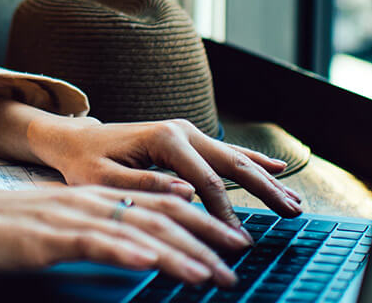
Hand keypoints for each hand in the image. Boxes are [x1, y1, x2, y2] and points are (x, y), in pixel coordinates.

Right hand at [0, 185, 250, 285]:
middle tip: (241, 256)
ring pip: (137, 229)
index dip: (201, 222)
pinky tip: (151, 262)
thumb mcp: (58, 230)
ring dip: (179, 252)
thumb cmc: (2, 232)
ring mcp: (70, 217)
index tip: (233, 242)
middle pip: (160, 214)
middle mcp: (90, 201)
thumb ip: (96, 234)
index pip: (159, 206)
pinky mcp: (49, 236)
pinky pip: (95, 241)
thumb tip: (134, 250)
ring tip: (211, 272)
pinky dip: (127, 251)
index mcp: (94, 198)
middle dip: (205, 236)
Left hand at [30, 117, 303, 231]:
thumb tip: (187, 192)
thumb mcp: (102, 178)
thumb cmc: (85, 163)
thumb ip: (144, 183)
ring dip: (266, 178)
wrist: (77, 140)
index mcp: (164, 139)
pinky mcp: (187, 138)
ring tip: (294, 200)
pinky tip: (276, 168)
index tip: (240, 240)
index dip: (225, 213)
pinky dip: (253, 161)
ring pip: (235, 157)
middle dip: (264, 189)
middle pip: (232, 164)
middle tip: (292, 213)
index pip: (206, 182)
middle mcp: (181, 131)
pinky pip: (226, 152)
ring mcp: (187, 132)